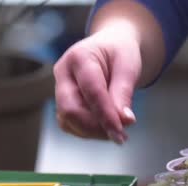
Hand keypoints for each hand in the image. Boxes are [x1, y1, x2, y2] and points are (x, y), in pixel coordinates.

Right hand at [53, 22, 140, 143]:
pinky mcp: (62, 103)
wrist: (110, 47)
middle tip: (120, 135)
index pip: (91, 91)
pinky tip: (104, 127)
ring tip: (117, 130)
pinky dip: (88, 131)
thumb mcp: (128, 66)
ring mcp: (59, 89)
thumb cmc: (119, 53)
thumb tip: (124, 121)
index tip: (120, 132)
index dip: (105, 115)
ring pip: (68, 121)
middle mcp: (63, 73)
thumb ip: (124, 93)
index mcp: (78, 57)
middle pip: (70, 109)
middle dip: (95, 127)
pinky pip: (70, 125)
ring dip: (93, 132)